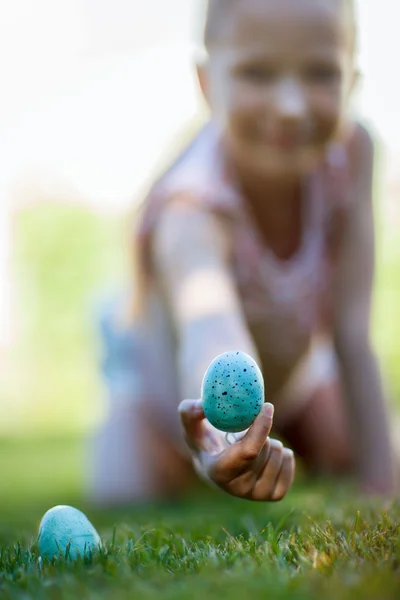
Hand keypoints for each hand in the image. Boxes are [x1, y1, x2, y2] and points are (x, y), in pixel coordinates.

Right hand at [178, 400, 294, 500]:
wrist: (216, 468)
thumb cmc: (203, 441)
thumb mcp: (191, 425)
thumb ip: (189, 411)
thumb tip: (202, 405)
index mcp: (219, 472)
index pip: (249, 450)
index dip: (261, 427)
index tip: (267, 406)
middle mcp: (239, 489)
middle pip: (266, 447)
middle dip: (260, 431)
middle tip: (243, 433)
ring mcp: (258, 494)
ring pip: (279, 452)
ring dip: (269, 441)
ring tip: (250, 447)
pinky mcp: (274, 494)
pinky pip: (289, 461)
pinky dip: (283, 452)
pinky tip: (267, 454)